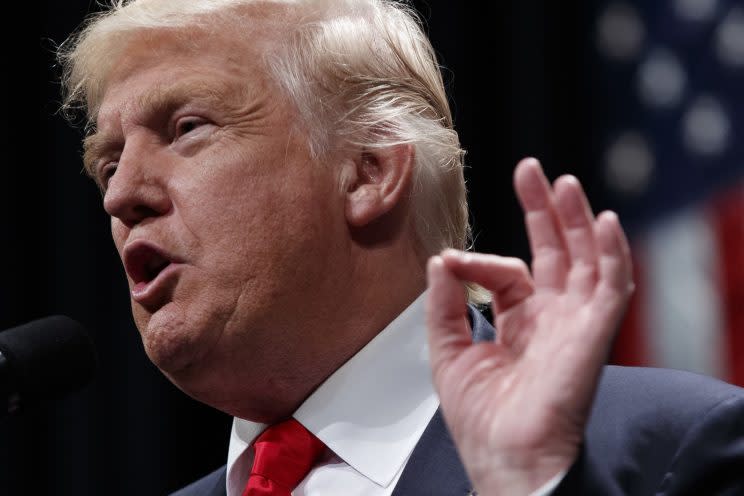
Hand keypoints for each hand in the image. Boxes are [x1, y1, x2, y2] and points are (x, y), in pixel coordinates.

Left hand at [425, 158, 633, 494]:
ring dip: (578, 219)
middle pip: (556, 250)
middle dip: (545, 209)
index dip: (478, 261)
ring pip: (586, 257)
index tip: (451, 262)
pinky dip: (612, 252)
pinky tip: (604, 221)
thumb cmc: (481, 418)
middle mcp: (551, 317)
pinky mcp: (593, 333)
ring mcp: (574, 322)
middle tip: (531, 170)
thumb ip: (445, 303)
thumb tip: (441, 258)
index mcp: (520, 321)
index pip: (507, 271)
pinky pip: (612, 285)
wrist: (503, 457)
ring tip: (563, 182)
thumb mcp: (449, 350)